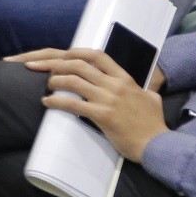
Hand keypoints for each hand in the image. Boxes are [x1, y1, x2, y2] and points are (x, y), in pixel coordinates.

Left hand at [15, 46, 170, 161]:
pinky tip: (47, 102)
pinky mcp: (102, 115)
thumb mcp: (151, 98)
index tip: (61, 55)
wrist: (156, 144)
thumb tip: (141, 87)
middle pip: (79, 65)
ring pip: (73, 81)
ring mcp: (108, 99)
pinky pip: (72, 104)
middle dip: (55, 63)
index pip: (97, 55)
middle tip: (38, 67)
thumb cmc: (153, 124)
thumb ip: (142, 88)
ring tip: (45, 86)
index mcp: (124, 78)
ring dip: (54, 81)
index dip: (75, 52)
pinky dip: (56, 101)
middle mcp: (115, 85)